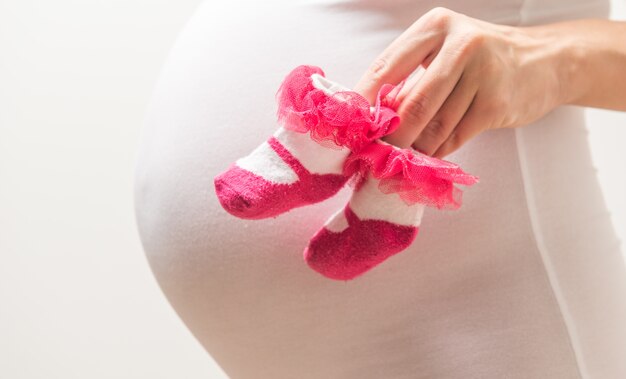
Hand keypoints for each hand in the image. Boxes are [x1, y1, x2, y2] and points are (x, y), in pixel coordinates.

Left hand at [354, 7, 566, 158]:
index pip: (386, 67)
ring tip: (409, 150)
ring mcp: (482, 74)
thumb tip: (371, 117)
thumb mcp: (443, 52)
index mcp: (435, 26)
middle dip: (390, 135)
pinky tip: (434, 149)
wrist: (544, 62)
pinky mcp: (496, 104)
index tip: (349, 125)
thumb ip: (409, 78)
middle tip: (378, 150)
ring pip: (431, 128)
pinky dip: (437, 150)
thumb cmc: (481, 60)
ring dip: (415, 147)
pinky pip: (452, 139)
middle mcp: (460, 44)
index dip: (362, 102)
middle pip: (410, 106)